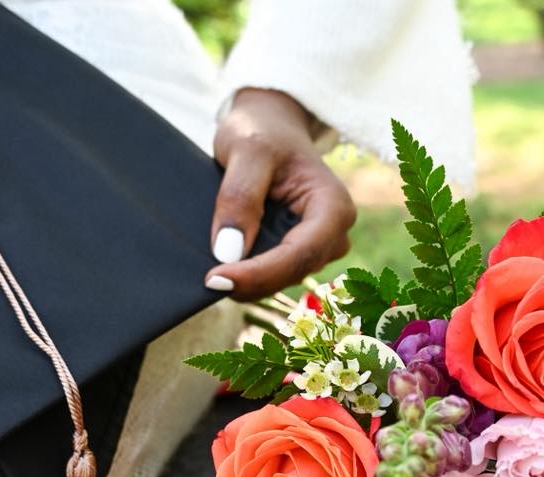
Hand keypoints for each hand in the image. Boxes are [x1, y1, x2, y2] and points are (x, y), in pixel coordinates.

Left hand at [206, 88, 355, 300]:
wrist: (270, 128)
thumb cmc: (263, 131)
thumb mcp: (246, 150)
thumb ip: (239, 196)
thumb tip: (229, 251)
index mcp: (334, 206)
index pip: (299, 254)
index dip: (260, 273)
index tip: (218, 278)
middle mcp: (335, 233)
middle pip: (293, 272)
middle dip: (252, 282)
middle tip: (208, 281)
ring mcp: (320, 247)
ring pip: (284, 279)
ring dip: (250, 281)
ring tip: (212, 275)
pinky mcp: (301, 253)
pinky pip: (276, 274)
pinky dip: (250, 276)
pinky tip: (224, 270)